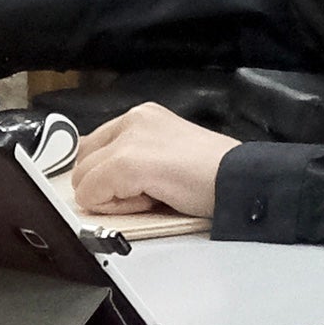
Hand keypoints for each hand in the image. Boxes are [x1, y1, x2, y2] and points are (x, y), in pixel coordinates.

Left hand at [61, 104, 234, 223]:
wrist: (240, 181)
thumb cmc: (213, 176)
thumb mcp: (166, 156)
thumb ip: (134, 159)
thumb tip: (101, 182)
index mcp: (141, 117)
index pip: (94, 147)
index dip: (107, 177)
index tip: (137, 189)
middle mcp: (132, 120)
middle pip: (83, 160)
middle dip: (104, 186)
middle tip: (145, 196)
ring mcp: (129, 138)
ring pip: (83, 177)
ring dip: (110, 198)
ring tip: (150, 197)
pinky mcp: (128, 162)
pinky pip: (92, 192)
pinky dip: (113, 207)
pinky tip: (148, 201)